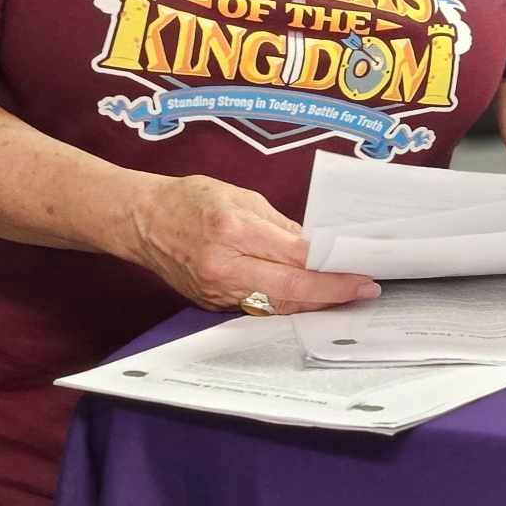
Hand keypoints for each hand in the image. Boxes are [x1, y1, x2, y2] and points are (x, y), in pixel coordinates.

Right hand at [125, 173, 380, 315]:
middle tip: (364, 290)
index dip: (332, 270)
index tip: (361, 272)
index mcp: (233, 232)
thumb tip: (316, 247)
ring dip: (314, 304)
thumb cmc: (190, 200)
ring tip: (344, 295)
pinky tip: (309, 298)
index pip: (295, 260)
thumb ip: (282, 226)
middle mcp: (223, 268)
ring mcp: (215, 291)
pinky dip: (287, 305)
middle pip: (290, 292)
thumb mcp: (242, 198)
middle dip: (332, 294)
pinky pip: (258, 308)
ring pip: (276, 307)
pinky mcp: (211, 303)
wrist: (141, 221)